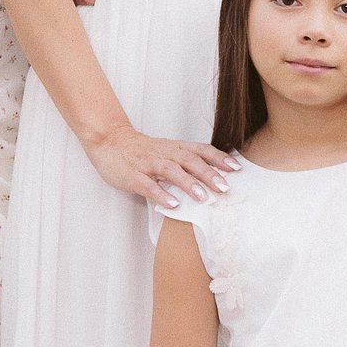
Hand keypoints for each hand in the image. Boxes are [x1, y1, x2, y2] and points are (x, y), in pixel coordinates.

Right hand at [84, 125, 236, 209]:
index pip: (201, 150)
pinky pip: (149, 186)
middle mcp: (165, 153)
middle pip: (190, 161)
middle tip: (225, 188)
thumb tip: (215, 174)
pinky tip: (173, 205)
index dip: (219, 158)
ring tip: (203, 198)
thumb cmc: (143, 149)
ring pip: (172, 171)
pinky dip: (162, 195)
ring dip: (189, 184)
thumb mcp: (168, 150)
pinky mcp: (134, 176)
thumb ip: (188, 160)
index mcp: (175, 147)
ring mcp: (149, 164)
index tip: (237, 169)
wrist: (110, 141)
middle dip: (209, 174)